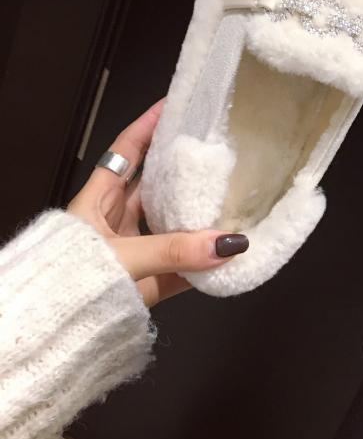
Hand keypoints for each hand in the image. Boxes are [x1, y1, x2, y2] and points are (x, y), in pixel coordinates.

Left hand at [68, 100, 247, 305]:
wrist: (54, 334)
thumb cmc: (74, 279)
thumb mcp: (122, 256)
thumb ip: (174, 249)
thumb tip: (230, 242)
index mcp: (98, 201)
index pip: (127, 151)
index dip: (148, 125)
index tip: (174, 105)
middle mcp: (117, 221)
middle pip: (156, 185)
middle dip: (183, 169)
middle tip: (217, 151)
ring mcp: (135, 251)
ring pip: (173, 225)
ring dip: (199, 217)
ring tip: (233, 196)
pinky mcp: (148, 283)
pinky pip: (182, 268)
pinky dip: (204, 264)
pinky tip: (229, 254)